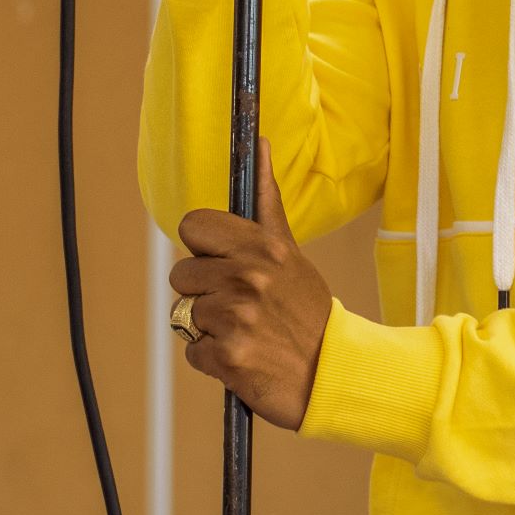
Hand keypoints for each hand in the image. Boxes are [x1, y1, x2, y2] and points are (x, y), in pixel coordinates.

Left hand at [170, 137, 332, 429]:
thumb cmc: (306, 309)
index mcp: (262, 246)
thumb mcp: (290, 251)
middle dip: (202, 291)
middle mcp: (248, 276)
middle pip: (180, 274)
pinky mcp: (228, 357)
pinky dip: (212, 359)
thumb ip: (268, 200)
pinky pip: (192, 351)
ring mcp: (237, 317)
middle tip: (238, 303)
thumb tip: (261, 143)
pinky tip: (243, 355)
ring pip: (184, 313)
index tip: (221, 260)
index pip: (193, 225)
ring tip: (244, 330)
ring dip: (207, 327)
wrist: (333, 371)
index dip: (202, 246)